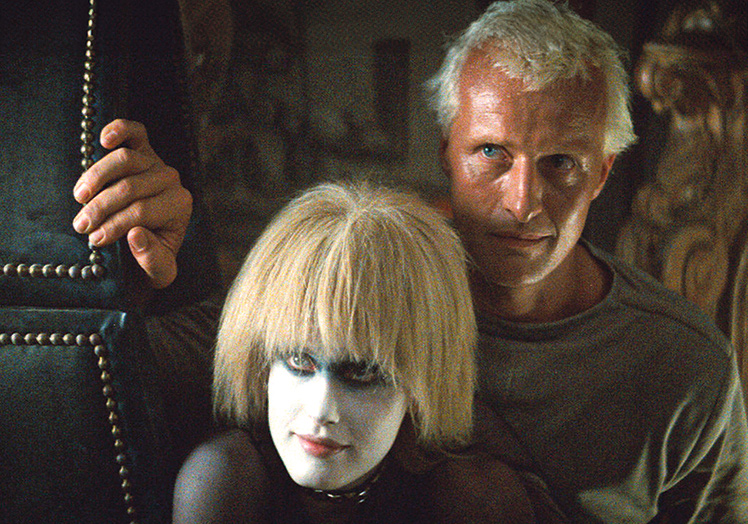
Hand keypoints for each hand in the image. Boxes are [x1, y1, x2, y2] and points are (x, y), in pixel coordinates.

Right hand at [72, 119, 192, 288]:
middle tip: (80, 226)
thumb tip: (136, 234)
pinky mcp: (144, 149)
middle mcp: (171, 180)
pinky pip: (135, 132)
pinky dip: (118, 130)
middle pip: (129, 186)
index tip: (94, 240)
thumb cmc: (153, 257)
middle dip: (100, 207)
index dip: (114, 225)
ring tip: (80, 198)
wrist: (150, 244)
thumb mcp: (159, 271)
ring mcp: (157, 162)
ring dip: (96, 178)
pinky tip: (102, 140)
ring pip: (124, 159)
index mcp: (180, 206)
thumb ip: (153, 259)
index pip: (141, 211)